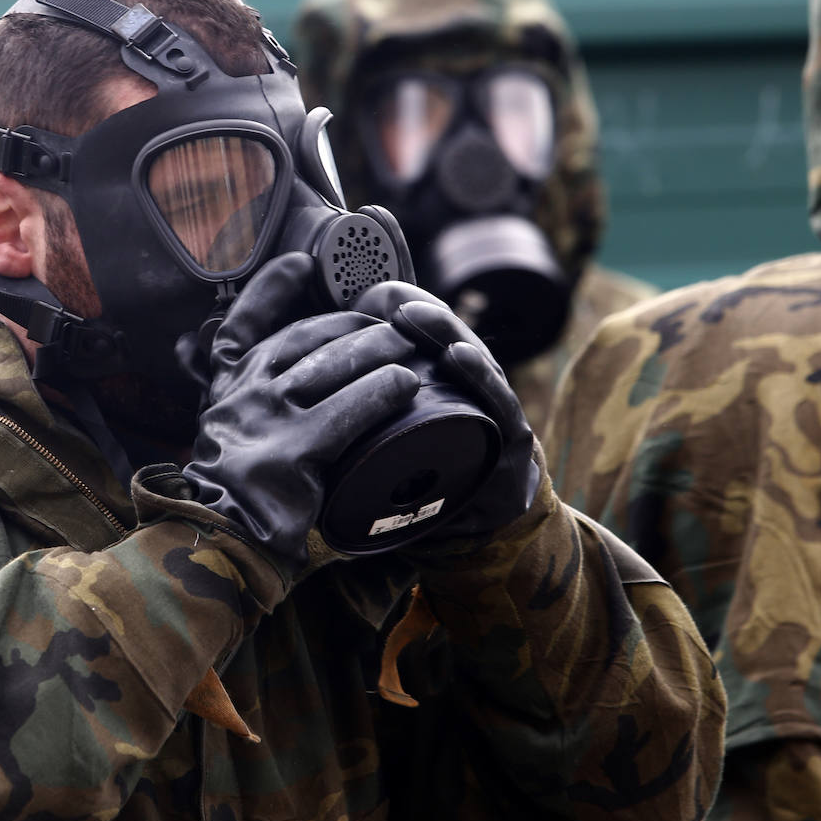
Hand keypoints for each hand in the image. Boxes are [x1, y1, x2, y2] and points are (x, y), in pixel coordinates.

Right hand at [183, 253, 420, 574]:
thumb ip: (244, 395)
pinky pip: (349, 410)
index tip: (300, 262)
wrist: (220, 540)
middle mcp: (242, 393)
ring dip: (378, 350)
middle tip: (390, 321)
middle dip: (355, 324)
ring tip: (409, 346)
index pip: (244, 321)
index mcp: (224, 385)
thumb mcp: (226, 430)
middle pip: (308, 339)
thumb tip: (270, 365)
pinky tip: (407, 383)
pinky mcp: (292, 452)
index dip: (272, 288)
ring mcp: (265, 420)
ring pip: (332, 366)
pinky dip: (382, 392)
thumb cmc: (236, 488)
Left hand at [351, 281, 539, 540]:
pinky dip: (480, 377)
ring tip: (414, 315)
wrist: (485, 525)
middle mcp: (470, 387)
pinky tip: (458, 355)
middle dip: (417, 312)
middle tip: (388, 298)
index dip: (398, 310)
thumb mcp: (393, 438)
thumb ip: (363, 409)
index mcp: (442, 381)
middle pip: (445, 339)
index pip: (422, 336)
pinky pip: (498, 403)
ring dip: (442, 331)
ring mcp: (494, 409)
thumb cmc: (432, 475)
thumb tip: (309, 382)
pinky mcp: (511, 440)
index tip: (369, 295)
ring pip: (471, 359)